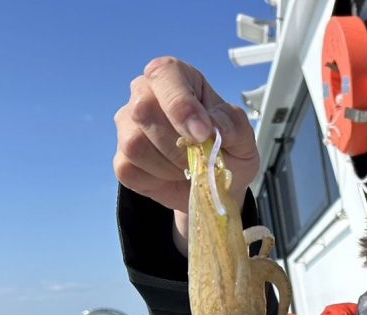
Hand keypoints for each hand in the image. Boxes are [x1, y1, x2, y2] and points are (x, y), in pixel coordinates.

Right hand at [114, 57, 258, 215]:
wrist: (216, 187)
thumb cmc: (228, 152)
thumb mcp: (244, 138)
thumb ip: (233, 125)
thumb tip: (214, 125)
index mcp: (177, 76)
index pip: (165, 74)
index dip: (180, 105)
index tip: (202, 134)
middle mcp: (145, 93)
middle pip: (143, 110)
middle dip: (177, 143)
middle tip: (200, 157)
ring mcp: (128, 125)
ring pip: (134, 143)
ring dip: (170, 165)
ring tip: (188, 167)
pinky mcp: (122, 158)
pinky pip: (129, 168)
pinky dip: (157, 179)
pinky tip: (172, 176)